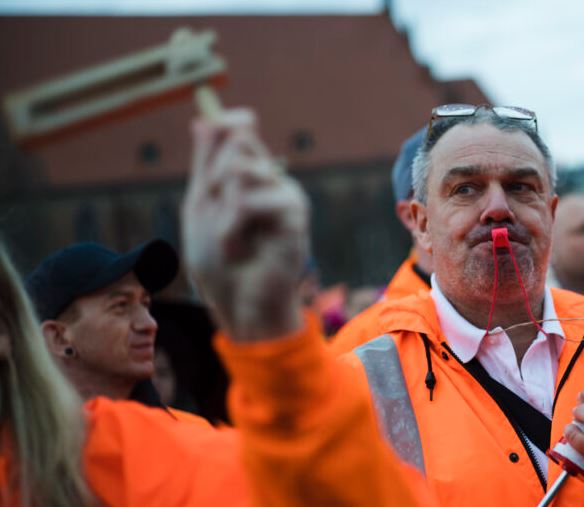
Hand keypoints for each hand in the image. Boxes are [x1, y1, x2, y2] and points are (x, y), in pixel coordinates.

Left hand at [182, 109, 308, 340]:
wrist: (240, 307)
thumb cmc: (219, 264)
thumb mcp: (201, 208)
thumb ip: (205, 166)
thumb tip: (202, 119)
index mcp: (252, 176)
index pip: (241, 127)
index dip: (225, 122)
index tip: (206, 130)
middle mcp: (273, 181)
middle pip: (239, 140)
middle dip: (212, 176)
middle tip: (215, 212)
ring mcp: (286, 196)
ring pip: (240, 169)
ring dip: (220, 208)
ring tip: (227, 238)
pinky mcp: (294, 216)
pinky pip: (247, 201)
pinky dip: (230, 228)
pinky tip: (238, 250)